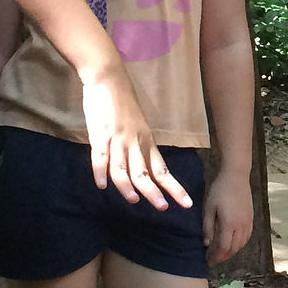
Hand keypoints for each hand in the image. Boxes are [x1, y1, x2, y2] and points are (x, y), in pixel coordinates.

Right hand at [80, 70, 192, 209]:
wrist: (109, 79)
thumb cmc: (123, 103)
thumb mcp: (138, 127)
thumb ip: (139, 148)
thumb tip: (143, 170)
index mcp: (147, 142)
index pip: (162, 170)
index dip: (174, 188)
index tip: (186, 204)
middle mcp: (135, 143)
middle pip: (146, 173)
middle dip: (154, 193)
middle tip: (162, 208)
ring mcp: (117, 139)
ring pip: (124, 168)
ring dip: (128, 187)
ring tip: (134, 201)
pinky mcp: (100, 134)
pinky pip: (100, 157)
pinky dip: (100, 172)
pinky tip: (101, 186)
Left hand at [204, 169, 254, 261]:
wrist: (236, 176)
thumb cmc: (219, 190)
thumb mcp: (208, 208)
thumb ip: (207, 228)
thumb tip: (207, 244)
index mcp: (229, 224)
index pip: (223, 248)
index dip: (215, 257)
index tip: (208, 261)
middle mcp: (241, 226)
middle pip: (233, 249)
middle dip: (222, 257)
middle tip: (213, 259)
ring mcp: (248, 222)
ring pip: (241, 244)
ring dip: (231, 252)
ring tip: (221, 253)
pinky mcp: (251, 218)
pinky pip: (246, 237)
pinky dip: (239, 244)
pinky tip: (232, 244)